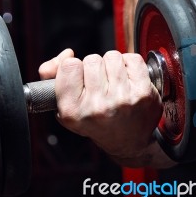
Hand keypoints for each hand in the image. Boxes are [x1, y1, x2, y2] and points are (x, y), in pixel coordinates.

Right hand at [39, 49, 168, 166]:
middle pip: (92, 59)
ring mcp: (122, 100)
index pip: (70, 66)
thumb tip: (67, 54)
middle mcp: (97, 107)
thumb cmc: (95, 121)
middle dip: (95, 68)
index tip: (81, 80)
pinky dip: (130, 64)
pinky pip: (133, 59)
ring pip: (112, 57)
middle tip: (99, 85)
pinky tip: (128, 79)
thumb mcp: (65, 104)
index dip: (75, 68)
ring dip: (112, 65)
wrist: (127, 142)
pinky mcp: (143, 94)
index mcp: (73, 111)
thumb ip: (52, 75)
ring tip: (113, 82)